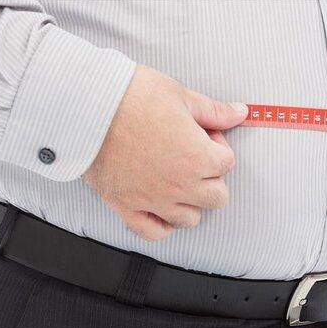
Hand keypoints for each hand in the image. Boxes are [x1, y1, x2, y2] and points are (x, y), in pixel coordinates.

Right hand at [83, 65, 247, 240]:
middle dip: (211, 178)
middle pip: (217, 197)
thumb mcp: (180, 95)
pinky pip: (153, 232)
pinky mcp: (127, 207)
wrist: (86, 106)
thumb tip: (239, 112)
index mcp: (198, 158)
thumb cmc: (131, 96)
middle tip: (193, 158)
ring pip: (189, 219)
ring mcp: (154, 200)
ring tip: (176, 180)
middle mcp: (180, 185)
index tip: (203, 134)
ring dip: (189, 202)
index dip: (217, 145)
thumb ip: (214, 111)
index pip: (228, 163)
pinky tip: (159, 207)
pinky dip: (160, 224)